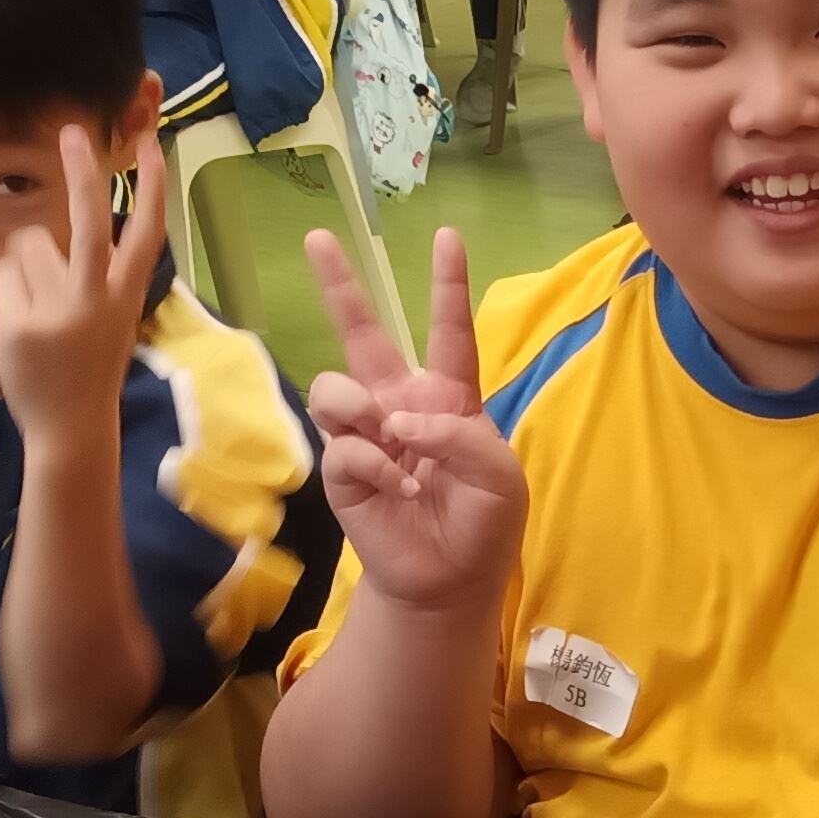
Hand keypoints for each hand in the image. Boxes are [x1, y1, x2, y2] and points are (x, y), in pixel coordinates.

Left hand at [0, 122, 168, 453]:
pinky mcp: (21, 322)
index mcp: (126, 295)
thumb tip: (60, 228)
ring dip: (25, 263)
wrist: (73, 428)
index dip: (152, 185)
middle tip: (71, 131)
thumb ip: (97, 275)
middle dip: (82, 171)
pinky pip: (4, 274)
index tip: (151, 141)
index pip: (147, 231)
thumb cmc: (90, 367)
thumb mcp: (111, 318)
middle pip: (90, 221)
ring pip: (28, 244)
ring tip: (38, 306)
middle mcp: (96, 298)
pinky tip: (21, 324)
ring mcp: (58, 310)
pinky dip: (7, 291)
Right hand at [303, 224, 527, 613]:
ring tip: (392, 440)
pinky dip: (376, 465)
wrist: (450, 580)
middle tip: (319, 237)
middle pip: (363, 334)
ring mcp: (366, 435)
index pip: (448, 331)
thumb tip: (398, 418)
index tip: (448, 237)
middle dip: (340, 285)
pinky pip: (345, 446)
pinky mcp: (342, 470)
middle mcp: (399, 404)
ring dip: (362, 408)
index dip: (447, 285)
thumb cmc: (483, 522)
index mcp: (447, 396)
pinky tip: (401, 488)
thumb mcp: (499, 474)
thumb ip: (460, 434)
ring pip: (336, 387)